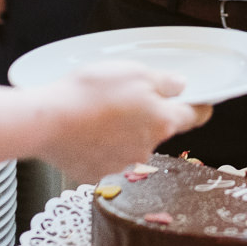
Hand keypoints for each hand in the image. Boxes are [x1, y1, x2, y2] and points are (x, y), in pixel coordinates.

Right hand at [36, 62, 212, 179]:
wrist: (46, 122)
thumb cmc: (91, 93)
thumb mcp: (134, 72)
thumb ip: (163, 82)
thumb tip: (180, 87)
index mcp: (162, 122)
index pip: (194, 117)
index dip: (199, 107)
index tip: (201, 103)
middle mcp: (147, 148)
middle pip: (158, 130)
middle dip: (148, 116)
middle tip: (125, 98)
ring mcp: (121, 164)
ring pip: (130, 144)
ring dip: (121, 132)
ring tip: (96, 114)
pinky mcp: (95, 173)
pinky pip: (104, 157)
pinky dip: (98, 146)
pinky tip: (82, 131)